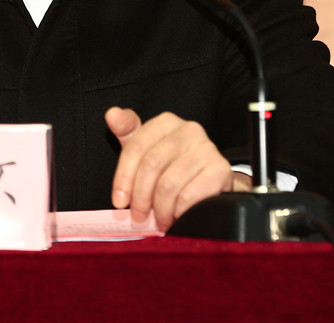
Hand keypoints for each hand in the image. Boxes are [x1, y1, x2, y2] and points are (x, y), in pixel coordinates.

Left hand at [105, 107, 250, 231]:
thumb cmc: (171, 164)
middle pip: (152, 164)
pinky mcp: (221, 170)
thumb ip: (126, 130)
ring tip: (158, 219)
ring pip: (169, 183)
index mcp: (166, 121)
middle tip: (138, 216)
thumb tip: (111, 114)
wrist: (209, 180)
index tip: (119, 201)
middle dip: (141, 196)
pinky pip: (190, 195)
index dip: (124, 177)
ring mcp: (207, 148)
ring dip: (160, 208)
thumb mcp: (146, 147)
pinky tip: (176, 217)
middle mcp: (188, 129)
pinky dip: (178, 211)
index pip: (136, 147)